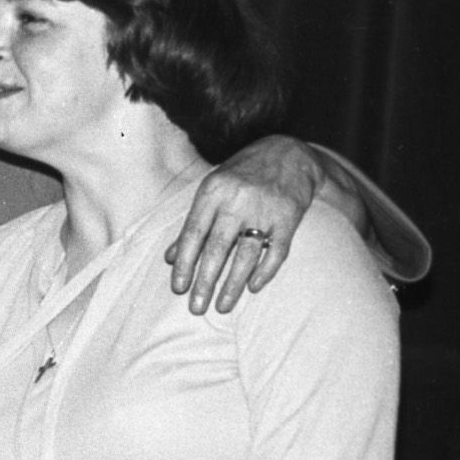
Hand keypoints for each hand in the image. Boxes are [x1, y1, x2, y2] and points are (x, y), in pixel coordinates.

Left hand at [165, 136, 317, 314]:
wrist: (288, 152)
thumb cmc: (241, 175)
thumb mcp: (212, 190)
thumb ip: (192, 223)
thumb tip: (170, 258)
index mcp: (213, 192)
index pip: (194, 234)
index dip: (185, 263)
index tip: (179, 288)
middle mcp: (237, 200)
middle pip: (217, 248)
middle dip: (205, 280)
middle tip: (197, 307)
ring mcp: (265, 209)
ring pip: (246, 254)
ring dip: (233, 284)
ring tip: (222, 306)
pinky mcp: (289, 216)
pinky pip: (277, 250)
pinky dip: (265, 271)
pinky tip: (253, 287)